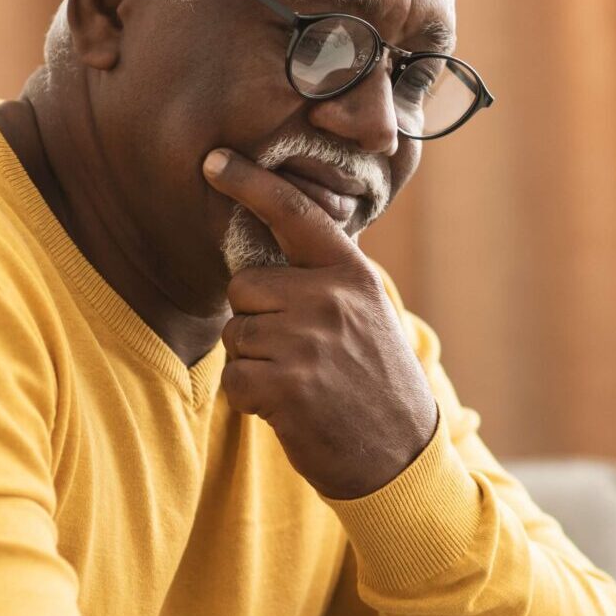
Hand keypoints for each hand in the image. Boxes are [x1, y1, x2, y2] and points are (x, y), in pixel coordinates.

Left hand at [202, 149, 438, 499]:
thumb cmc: (376, 383)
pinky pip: (234, 378)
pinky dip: (250, 398)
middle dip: (257, 319)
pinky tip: (287, 408)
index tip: (214, 159)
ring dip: (254, 363)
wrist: (401, 456)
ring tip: (299, 382)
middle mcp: (329, 299)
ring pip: (236, 334)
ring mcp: (307, 342)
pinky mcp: (285, 386)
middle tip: (298, 353)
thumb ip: (326, 281)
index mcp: (351, 275)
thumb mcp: (368, 315)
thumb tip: (268, 255)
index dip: (251, 183)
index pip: (295, 215)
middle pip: (246, 286)